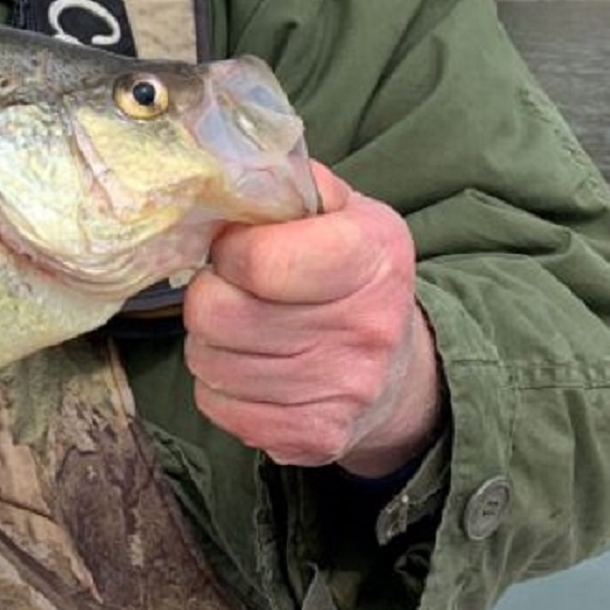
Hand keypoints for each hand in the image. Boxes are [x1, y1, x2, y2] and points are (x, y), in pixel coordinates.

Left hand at [182, 162, 442, 477]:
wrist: (400, 371)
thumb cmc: (355, 276)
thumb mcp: (343, 210)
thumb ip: (289, 182)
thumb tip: (226, 172)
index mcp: (372, 256)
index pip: (259, 260)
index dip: (228, 250)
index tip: (236, 248)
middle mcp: (365, 329)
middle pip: (217, 313)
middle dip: (210, 295)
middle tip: (232, 289)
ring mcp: (342, 390)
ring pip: (209, 362)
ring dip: (211, 342)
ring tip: (244, 328)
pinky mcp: (315, 437)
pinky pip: (218, 407)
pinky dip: (221, 386)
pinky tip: (253, 369)